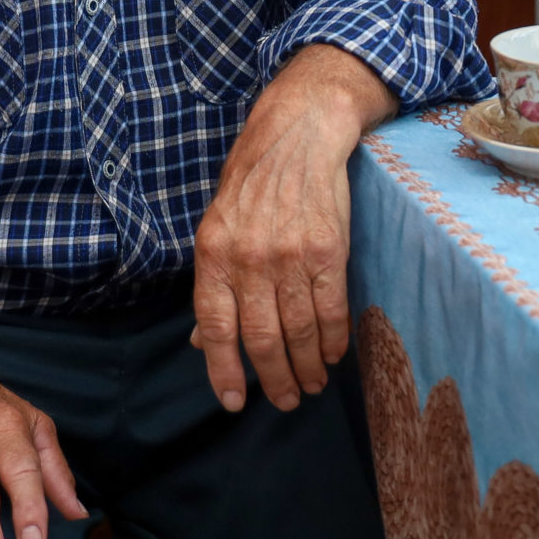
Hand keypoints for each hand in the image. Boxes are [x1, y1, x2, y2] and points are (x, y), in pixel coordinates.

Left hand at [192, 44, 396, 412]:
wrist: (297, 137)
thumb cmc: (253, 184)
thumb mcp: (217, 229)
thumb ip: (214, 286)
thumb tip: (203, 343)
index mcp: (213, 254)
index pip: (216, 328)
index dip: (223, 371)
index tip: (233, 402)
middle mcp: (249, 258)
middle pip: (260, 337)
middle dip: (273, 379)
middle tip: (285, 400)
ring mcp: (290, 255)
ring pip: (298, 330)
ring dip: (307, 366)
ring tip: (311, 385)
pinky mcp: (329, 249)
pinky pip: (331, 308)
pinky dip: (334, 339)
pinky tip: (334, 355)